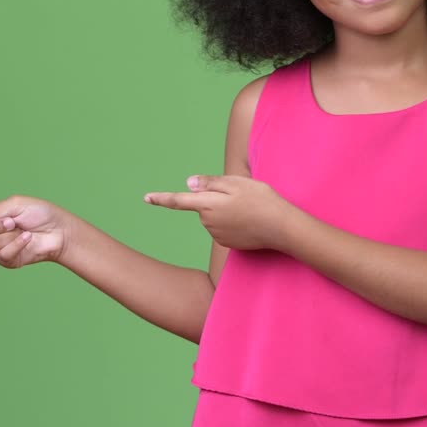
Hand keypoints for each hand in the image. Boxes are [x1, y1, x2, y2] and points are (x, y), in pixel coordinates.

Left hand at [144, 175, 295, 250]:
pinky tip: (249, 221)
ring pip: (213, 217)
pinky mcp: (228, 243)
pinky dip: (232, 223)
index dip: (161, 198)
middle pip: (202, 206)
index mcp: (207, 204)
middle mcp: (208, 222)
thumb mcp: (235, 183)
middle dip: (214, 199)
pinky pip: (223, 229)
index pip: (178, 201)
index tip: (146, 198)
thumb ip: (210, 183)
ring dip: (225, 211)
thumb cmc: (260, 200)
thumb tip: (188, 184)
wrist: (280, 227)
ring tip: (248, 208)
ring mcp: (217, 235)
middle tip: (240, 195)